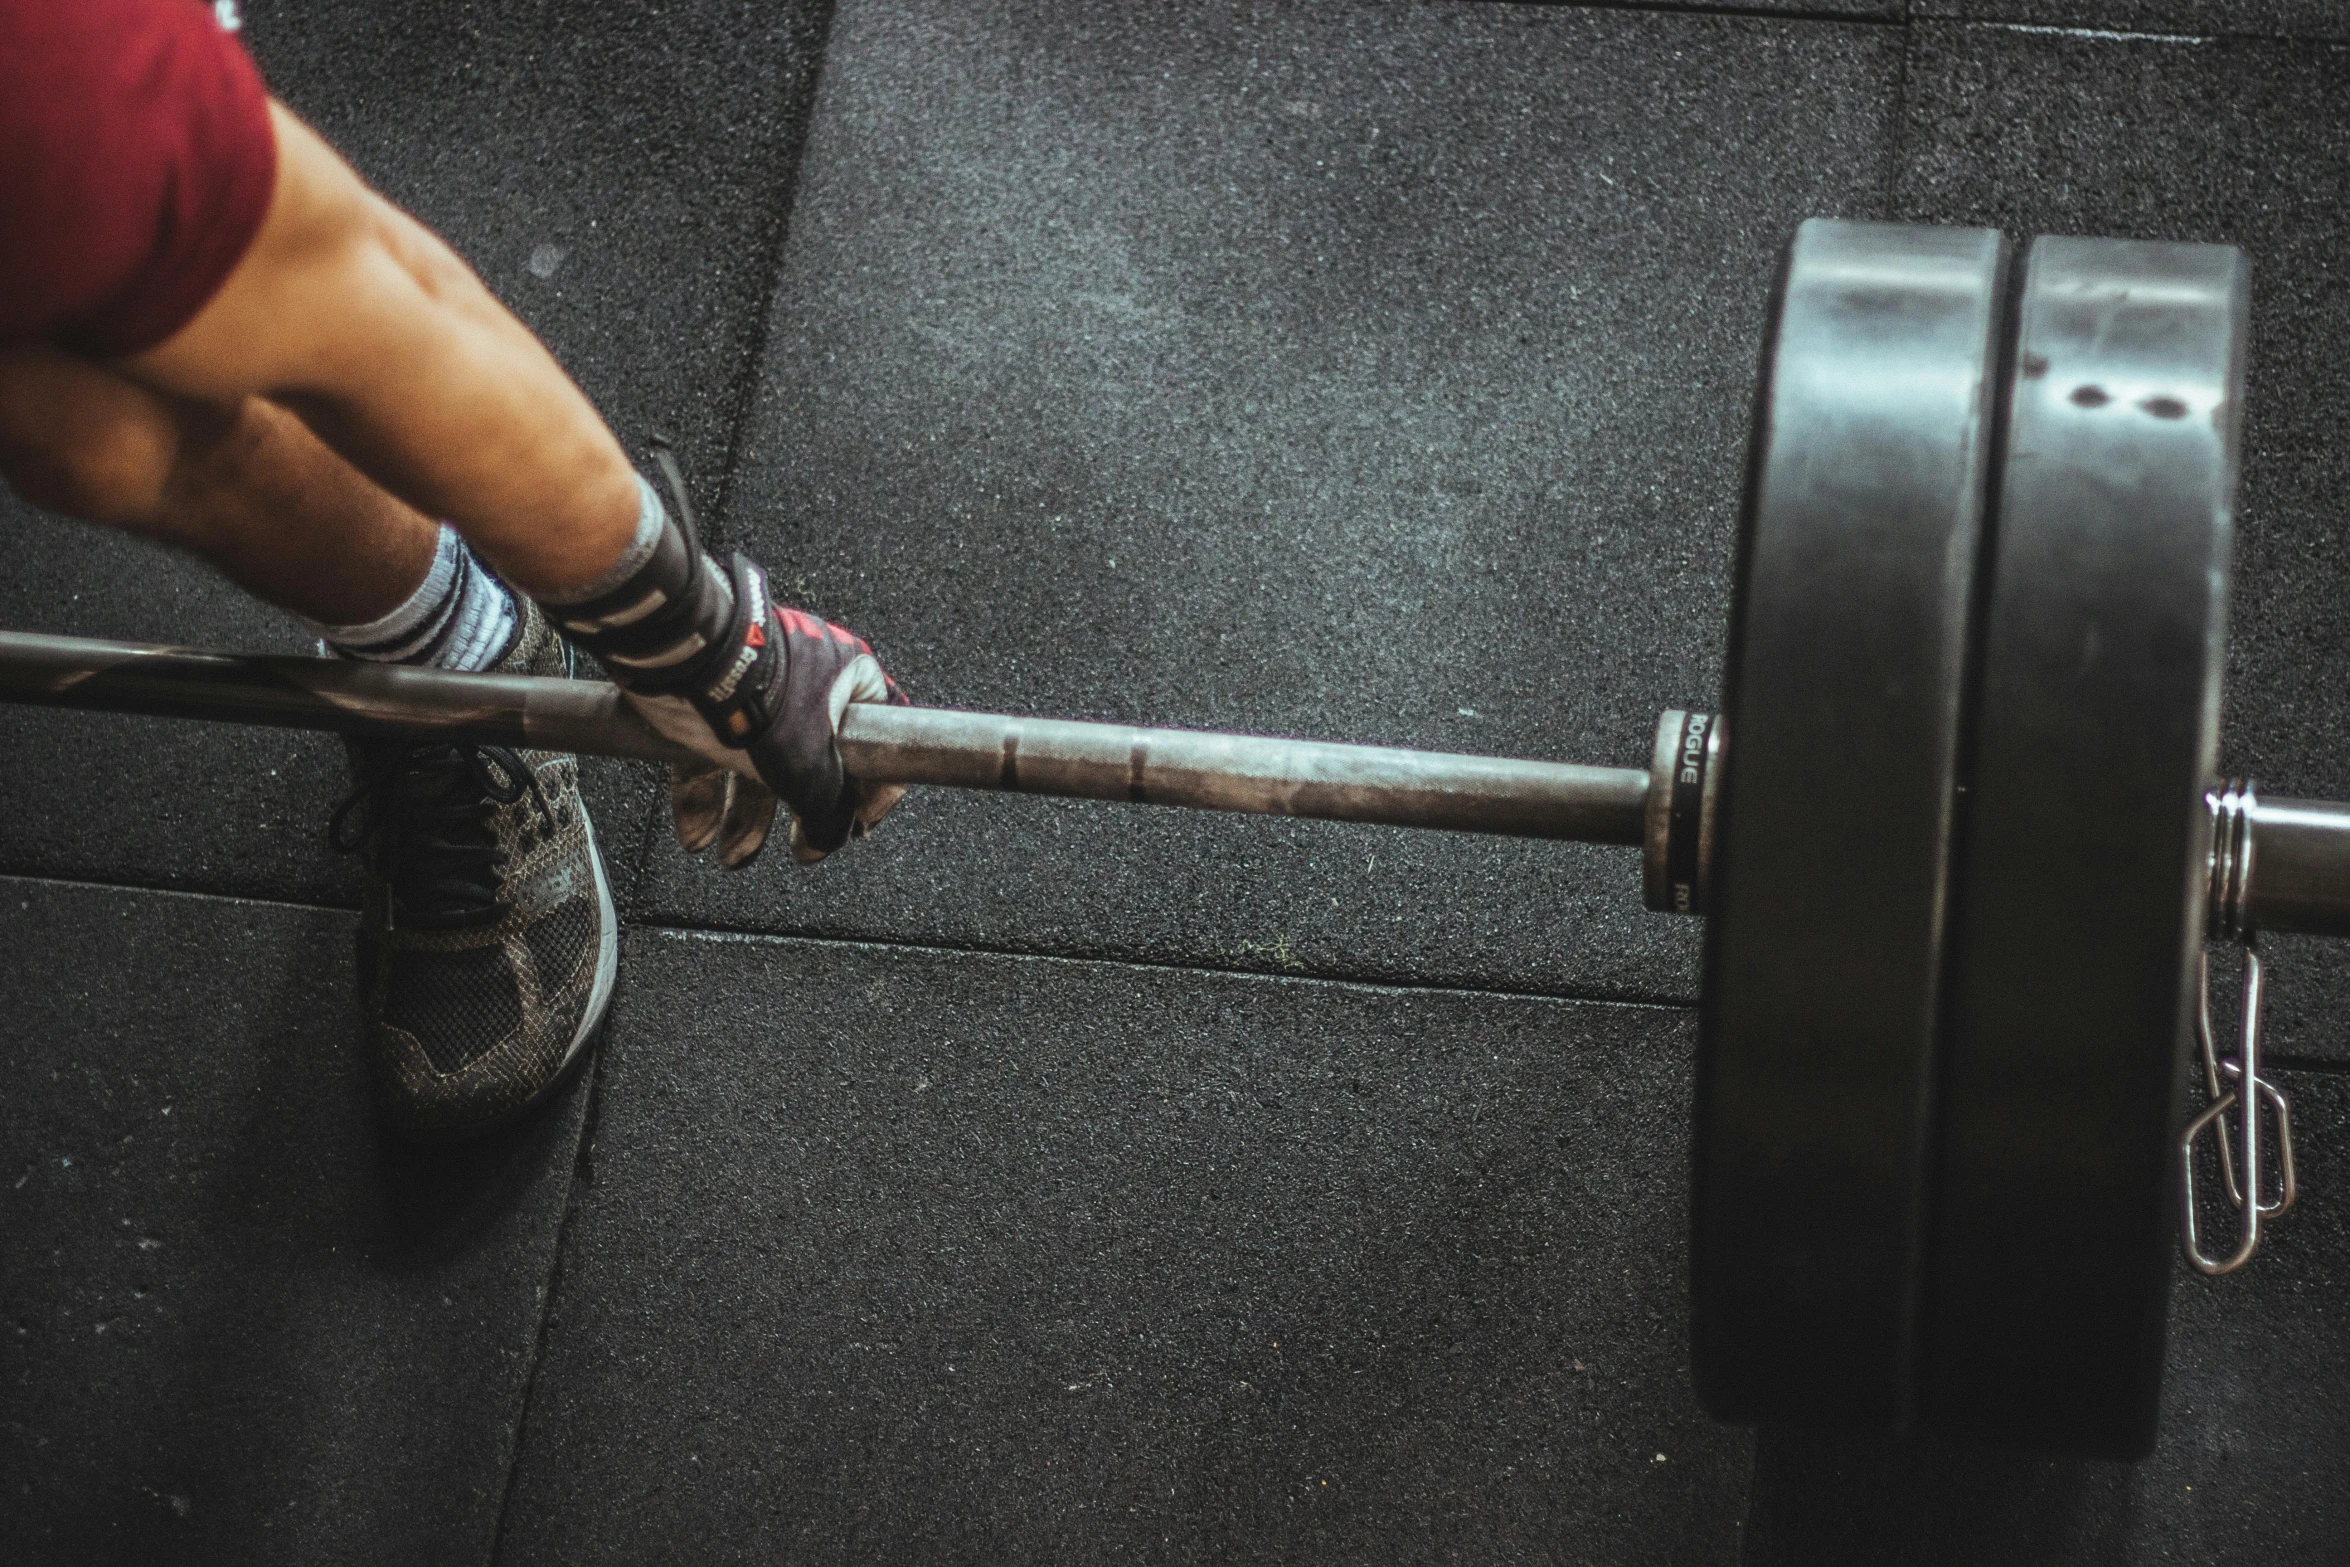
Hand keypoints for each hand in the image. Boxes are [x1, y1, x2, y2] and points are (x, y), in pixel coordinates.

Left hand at [623, 584, 910, 867]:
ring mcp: (755, 684)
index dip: (876, 786)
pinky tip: (697, 831)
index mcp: (848, 677)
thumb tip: (829, 837)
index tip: (858, 823)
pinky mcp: (708, 696)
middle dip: (797, 812)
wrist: (682, 661)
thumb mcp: (811, 771)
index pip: (885, 735)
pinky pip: (715, 753)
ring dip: (745, 816)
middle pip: (813, 758)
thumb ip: (829, 811)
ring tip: (731, 854)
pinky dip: (708, 796)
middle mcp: (806, 675)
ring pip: (759, 762)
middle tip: (795, 845)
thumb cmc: (754, 696)